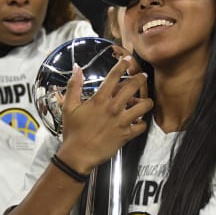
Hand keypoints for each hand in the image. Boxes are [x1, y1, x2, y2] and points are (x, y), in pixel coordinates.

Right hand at [57, 57, 151, 172]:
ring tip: (144, 101)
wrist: (78, 155)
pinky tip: (138, 121)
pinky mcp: (126, 135)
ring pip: (144, 106)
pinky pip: (142, 126)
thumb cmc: (73, 132)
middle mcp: (113, 108)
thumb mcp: (69, 107)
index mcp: (100, 100)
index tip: (128, 59)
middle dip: (140, 78)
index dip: (122, 65)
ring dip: (146, 102)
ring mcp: (122, 121)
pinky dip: (142, 123)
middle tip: (142, 76)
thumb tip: (77, 68)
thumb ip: (74, 86)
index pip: (114, 76)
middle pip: (132, 87)